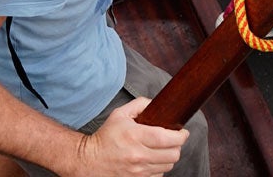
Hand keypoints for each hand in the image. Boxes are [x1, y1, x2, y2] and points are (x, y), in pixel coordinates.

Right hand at [68, 98, 187, 176]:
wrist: (89, 161)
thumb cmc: (105, 137)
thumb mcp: (119, 114)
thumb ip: (140, 104)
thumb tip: (157, 103)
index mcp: (135, 136)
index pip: (167, 138)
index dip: (181, 136)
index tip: (183, 132)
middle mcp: (138, 155)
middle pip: (173, 154)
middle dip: (177, 146)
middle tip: (173, 140)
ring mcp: (138, 171)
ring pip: (168, 166)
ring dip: (169, 157)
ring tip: (162, 149)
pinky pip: (159, 175)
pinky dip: (159, 167)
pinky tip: (153, 160)